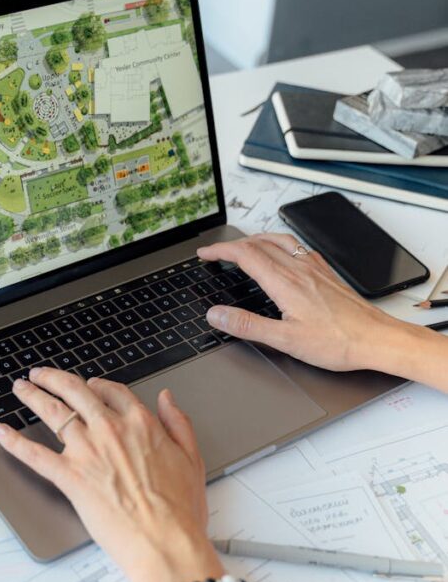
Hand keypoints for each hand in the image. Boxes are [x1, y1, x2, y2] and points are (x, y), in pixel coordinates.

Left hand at [0, 367, 221, 581]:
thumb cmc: (180, 510)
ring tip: (21, 388)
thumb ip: (178, 423)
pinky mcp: (69, 477)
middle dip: (54, 379)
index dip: (98, 385)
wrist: (165, 543)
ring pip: (52, 413)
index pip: (113, 392)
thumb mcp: (192, 458)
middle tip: (41, 375)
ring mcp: (87, 452)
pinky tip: (1, 432)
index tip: (90, 385)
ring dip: (32, 396)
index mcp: (141, 424)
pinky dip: (14, 441)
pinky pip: (34, 454)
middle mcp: (110, 430)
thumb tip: (167, 399)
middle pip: (75, 392)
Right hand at [197, 232, 401, 371]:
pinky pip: (298, 247)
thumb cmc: (338, 342)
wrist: (376, 339)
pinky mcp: (326, 273)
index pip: (245, 255)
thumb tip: (217, 314)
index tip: (205, 254)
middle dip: (232, 245)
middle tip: (216, 252)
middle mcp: (300, 269)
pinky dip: (279, 243)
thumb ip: (248, 325)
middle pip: (259, 243)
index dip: (220, 251)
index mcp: (286, 283)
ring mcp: (315, 269)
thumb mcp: (285, 340)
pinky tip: (283, 253)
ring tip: (243, 245)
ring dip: (256, 239)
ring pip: (279, 240)